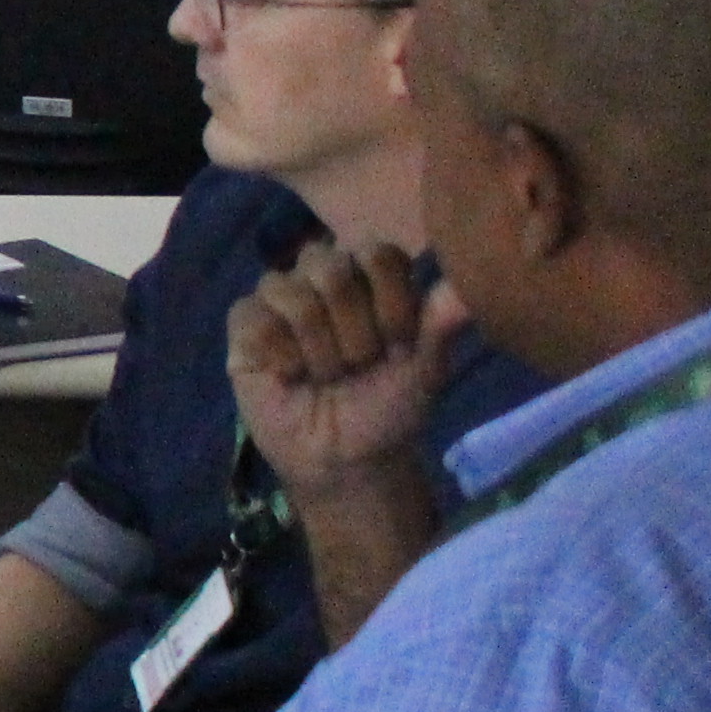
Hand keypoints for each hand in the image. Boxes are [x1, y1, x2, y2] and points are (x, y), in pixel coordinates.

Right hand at [230, 242, 466, 505]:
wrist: (347, 458)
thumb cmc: (389, 407)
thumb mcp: (427, 370)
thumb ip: (441, 324)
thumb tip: (466, 288)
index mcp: (372, 276)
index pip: (377, 253)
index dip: (390, 301)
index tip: (400, 344)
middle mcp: (323, 276)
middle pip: (329, 266)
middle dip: (352, 328)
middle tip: (359, 364)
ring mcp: (280, 297)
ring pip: (290, 293)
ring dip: (317, 348)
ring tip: (325, 375)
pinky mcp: (244, 325)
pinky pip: (254, 319)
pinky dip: (280, 355)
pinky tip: (290, 376)